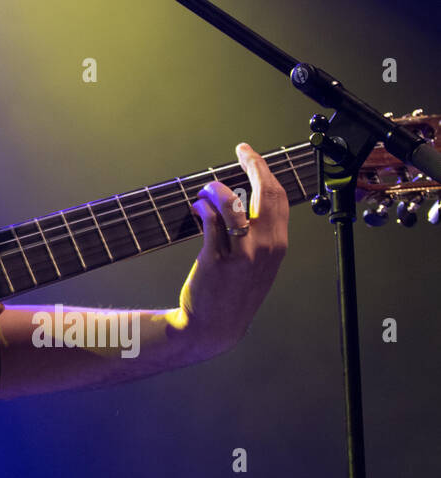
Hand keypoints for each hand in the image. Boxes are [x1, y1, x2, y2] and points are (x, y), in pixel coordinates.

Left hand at [175, 142, 289, 357]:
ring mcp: (242, 254)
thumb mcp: (257, 262)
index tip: (251, 154)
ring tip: (206, 190)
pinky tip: (197, 207)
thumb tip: (239, 199)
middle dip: (253, 165)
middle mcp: (265, 247)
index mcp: (278, 245)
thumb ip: (256, 233)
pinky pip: (210, 221)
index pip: (278, 197)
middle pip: (264, 193)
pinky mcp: (216, 259)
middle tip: (241, 151)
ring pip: (233, 203)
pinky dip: (202, 206)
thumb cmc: (234, 291)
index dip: (265, 170)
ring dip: (216, 188)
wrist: (215, 326)